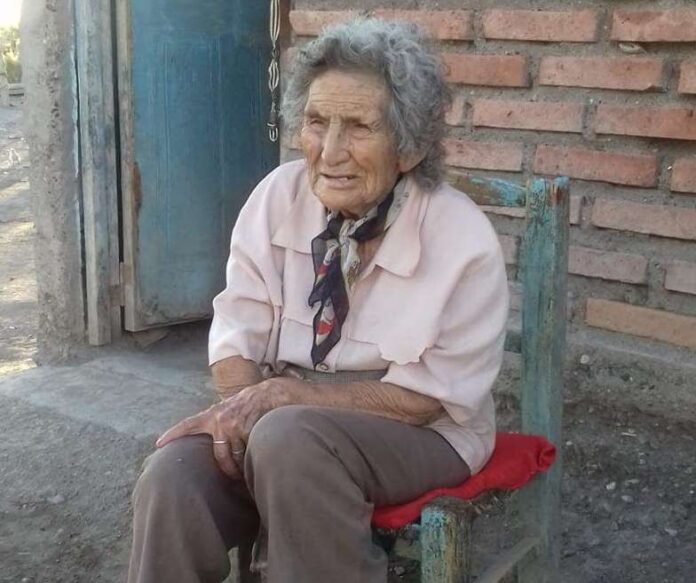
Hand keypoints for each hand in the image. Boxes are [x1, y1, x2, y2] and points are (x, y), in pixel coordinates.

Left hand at [156, 384, 276, 477]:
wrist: (269, 393)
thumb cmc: (248, 404)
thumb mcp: (228, 410)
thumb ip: (217, 422)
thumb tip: (212, 443)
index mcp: (212, 415)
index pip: (188, 425)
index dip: (173, 434)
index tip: (158, 444)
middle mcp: (219, 421)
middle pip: (219, 457)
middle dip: (228, 470)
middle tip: (233, 479)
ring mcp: (233, 426)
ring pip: (235, 458)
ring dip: (242, 467)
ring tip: (248, 472)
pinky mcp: (246, 431)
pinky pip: (247, 454)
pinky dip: (252, 458)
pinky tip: (257, 457)